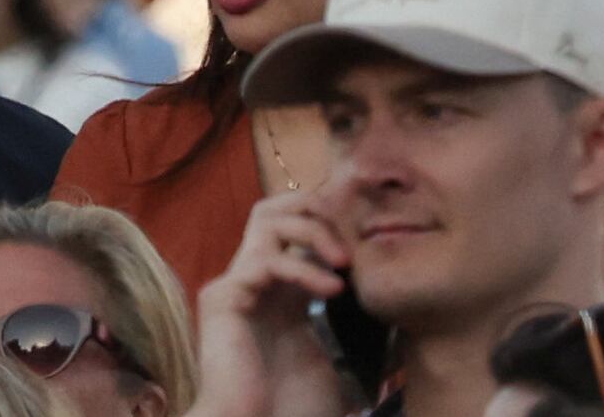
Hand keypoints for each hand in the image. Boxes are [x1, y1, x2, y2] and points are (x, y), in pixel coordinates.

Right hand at [185, 189, 359, 416]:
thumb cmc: (290, 406)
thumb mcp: (330, 354)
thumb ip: (342, 318)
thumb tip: (380, 293)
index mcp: (278, 290)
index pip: (297, 227)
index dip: (331, 218)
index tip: (371, 225)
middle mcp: (253, 278)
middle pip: (274, 208)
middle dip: (315, 206)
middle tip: (352, 228)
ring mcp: (235, 284)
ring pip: (267, 219)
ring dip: (312, 229)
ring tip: (345, 260)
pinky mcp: (223, 297)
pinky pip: (266, 261)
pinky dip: (303, 268)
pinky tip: (333, 289)